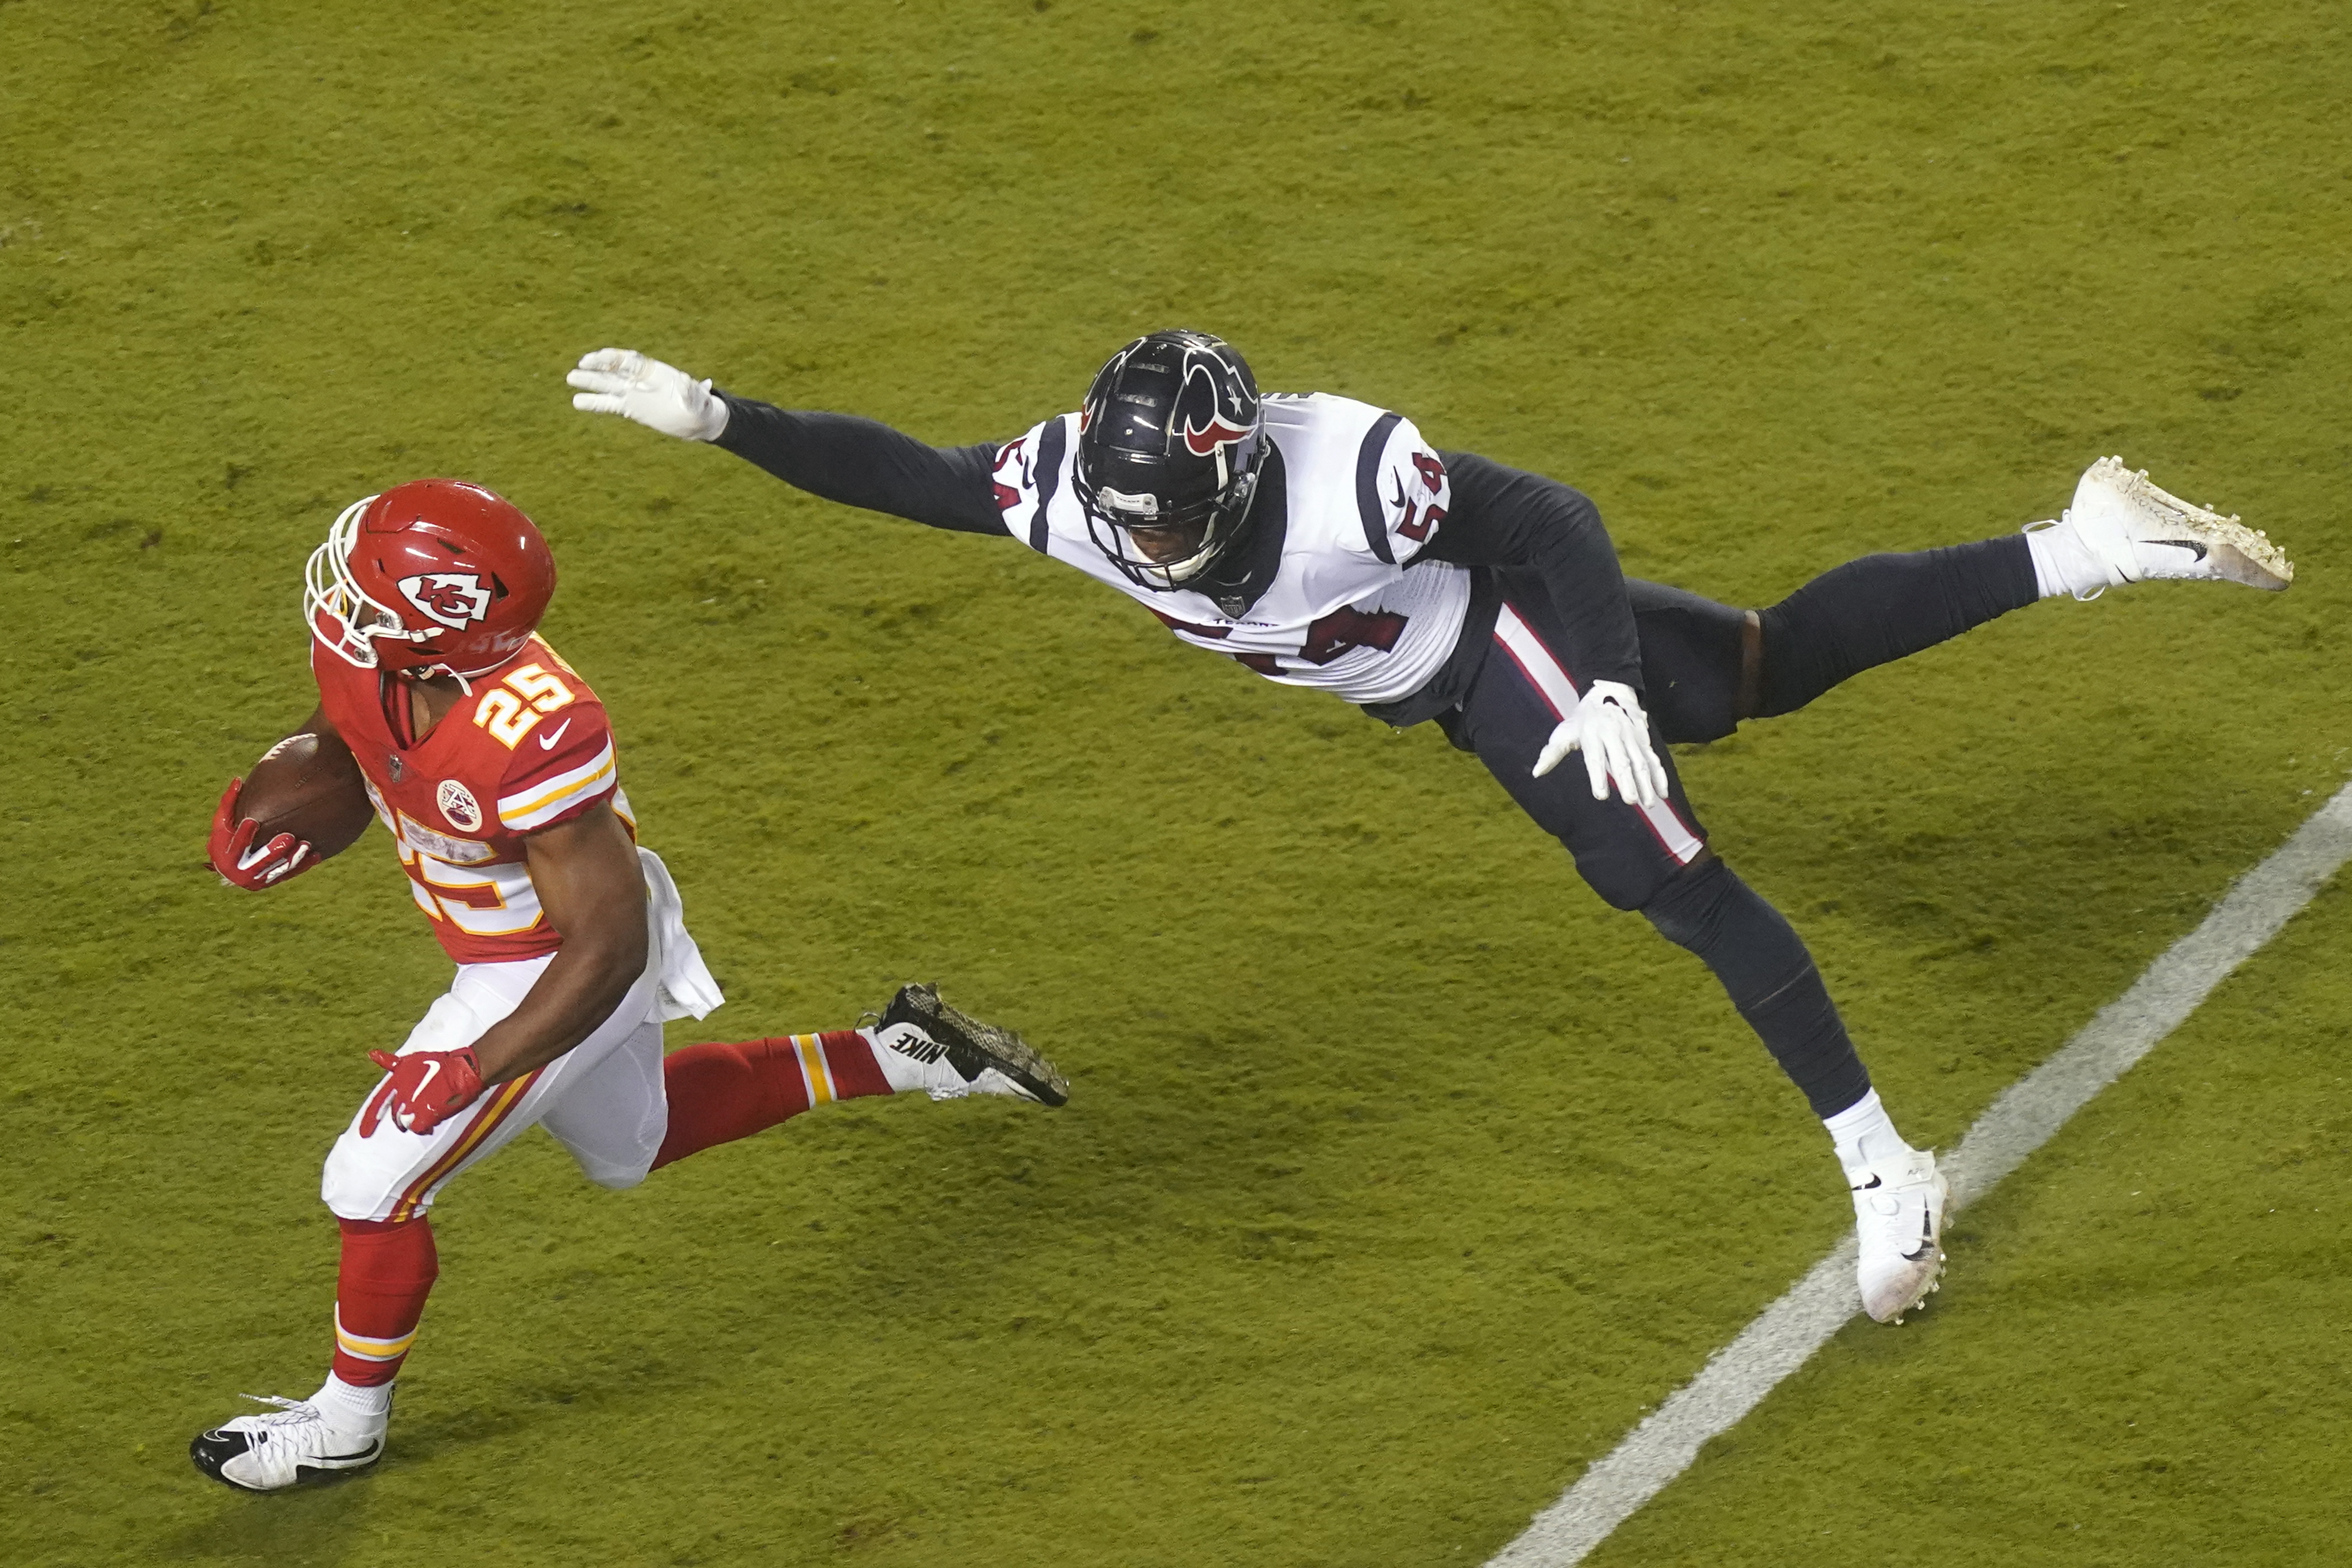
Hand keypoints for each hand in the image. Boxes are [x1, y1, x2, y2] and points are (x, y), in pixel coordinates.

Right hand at [206, 777, 314, 889]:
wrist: (232, 865)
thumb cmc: (228, 835)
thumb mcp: (224, 821)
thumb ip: (229, 803)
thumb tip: (238, 779)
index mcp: (222, 854)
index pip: (233, 844)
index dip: (242, 835)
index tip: (253, 821)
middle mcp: (236, 872)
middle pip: (257, 862)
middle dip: (272, 851)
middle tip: (288, 837)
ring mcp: (255, 880)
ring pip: (276, 870)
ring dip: (291, 858)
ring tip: (305, 844)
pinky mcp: (270, 881)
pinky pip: (288, 874)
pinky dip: (302, 865)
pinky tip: (316, 854)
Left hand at [362, 1046, 485, 1136]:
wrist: (463, 1070)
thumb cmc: (440, 1063)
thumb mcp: (411, 1060)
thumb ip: (390, 1062)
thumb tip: (371, 1053)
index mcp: (396, 1081)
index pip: (378, 1103)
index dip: (370, 1120)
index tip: (363, 1134)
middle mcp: (402, 1094)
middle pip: (396, 1116)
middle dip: (405, 1117)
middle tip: (418, 1112)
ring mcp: (414, 1105)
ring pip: (407, 1123)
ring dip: (417, 1121)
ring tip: (429, 1112)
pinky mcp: (426, 1114)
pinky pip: (419, 1128)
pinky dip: (425, 1127)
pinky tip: (433, 1120)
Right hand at [567, 348, 729, 440]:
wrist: (696, 420)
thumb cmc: (699, 406)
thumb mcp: (698, 399)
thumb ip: (690, 391)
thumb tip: (685, 382)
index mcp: (654, 372)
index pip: (630, 361)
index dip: (614, 358)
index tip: (598, 357)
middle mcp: (640, 380)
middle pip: (615, 371)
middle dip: (597, 368)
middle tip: (578, 367)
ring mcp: (633, 393)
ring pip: (608, 385)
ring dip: (590, 382)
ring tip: (570, 379)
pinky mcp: (630, 408)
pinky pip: (609, 404)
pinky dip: (594, 403)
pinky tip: (578, 402)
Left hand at [1532, 679, 1670, 807]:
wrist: (1608, 692)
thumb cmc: (1582, 719)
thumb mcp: (1564, 732)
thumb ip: (1552, 753)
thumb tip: (1536, 772)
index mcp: (1592, 734)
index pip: (1595, 759)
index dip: (1598, 777)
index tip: (1601, 795)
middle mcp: (1614, 734)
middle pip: (1622, 761)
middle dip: (1628, 782)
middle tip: (1631, 801)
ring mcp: (1631, 736)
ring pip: (1641, 761)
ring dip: (1646, 783)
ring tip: (1649, 803)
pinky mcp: (1643, 739)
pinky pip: (1653, 758)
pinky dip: (1659, 775)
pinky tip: (1663, 793)